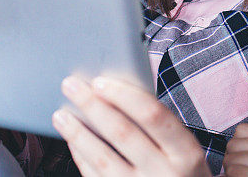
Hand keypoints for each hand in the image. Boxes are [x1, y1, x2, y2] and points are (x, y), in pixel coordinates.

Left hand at [53, 75, 209, 176]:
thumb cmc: (182, 172)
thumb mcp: (184, 150)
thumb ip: (160, 126)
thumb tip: (116, 92)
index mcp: (187, 153)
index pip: (153, 115)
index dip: (125, 96)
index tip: (99, 81)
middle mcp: (166, 174)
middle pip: (123, 133)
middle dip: (93, 106)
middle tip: (70, 85)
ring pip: (104, 159)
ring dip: (78, 133)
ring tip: (60, 114)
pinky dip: (82, 157)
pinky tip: (73, 140)